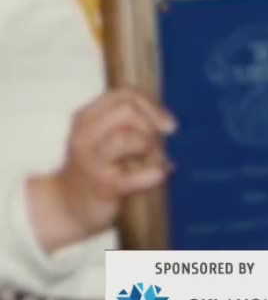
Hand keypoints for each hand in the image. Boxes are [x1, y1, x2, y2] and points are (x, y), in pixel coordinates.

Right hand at [29, 91, 174, 249]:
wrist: (68, 205)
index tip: (165, 123)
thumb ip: (130, 120)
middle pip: (127, 110)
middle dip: (150, 124)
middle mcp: (84, 136)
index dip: (151, 105)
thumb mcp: (103, 135)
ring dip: (151, 146)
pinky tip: (160, 174)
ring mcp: (92, 162)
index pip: (124, 94)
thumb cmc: (95, 165)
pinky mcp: (104, 186)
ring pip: (126, 137)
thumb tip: (167, 121)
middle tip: (155, 144)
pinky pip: (136, 177)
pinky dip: (155, 174)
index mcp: (85, 118)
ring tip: (154, 159)